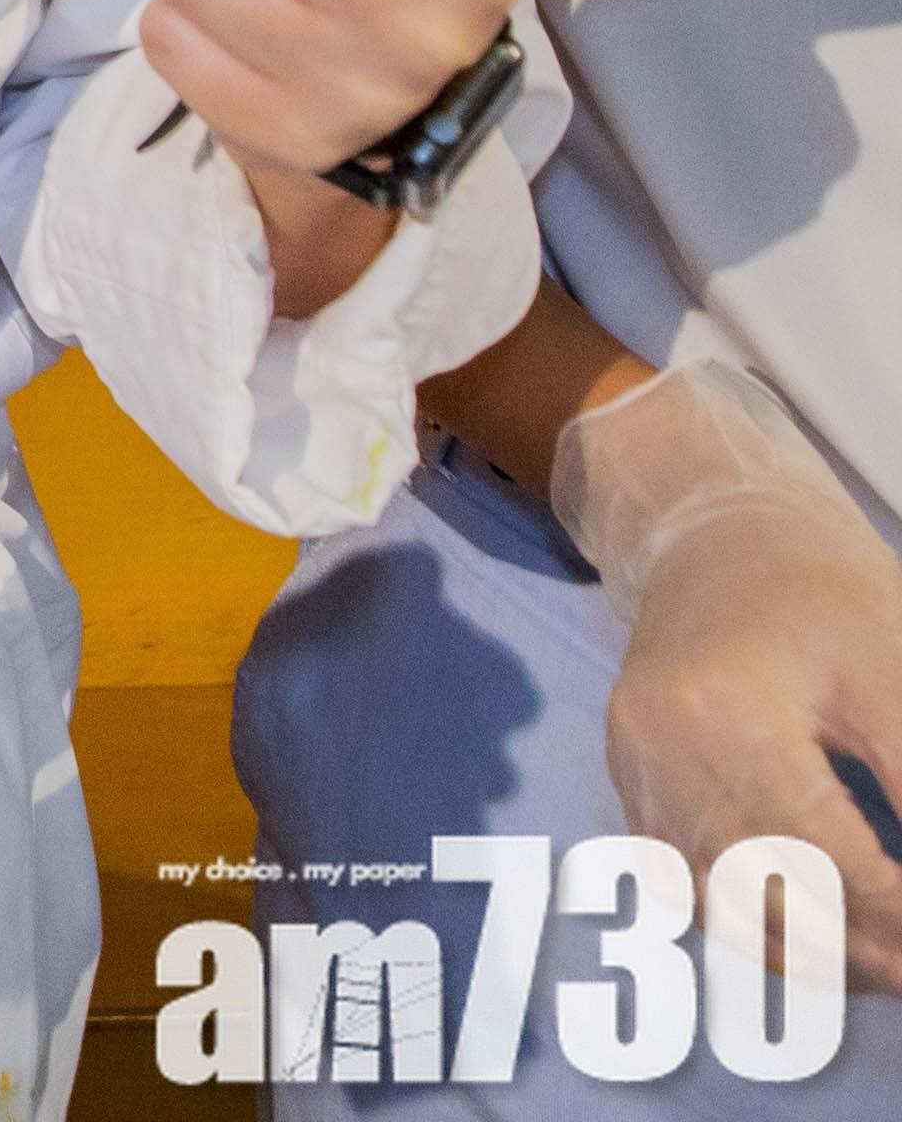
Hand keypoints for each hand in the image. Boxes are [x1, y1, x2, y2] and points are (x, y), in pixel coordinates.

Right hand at [559, 357, 901, 994]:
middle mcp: (661, 752)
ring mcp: (634, 770)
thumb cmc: (823, 593)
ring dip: (806, 950)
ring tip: (882, 965)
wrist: (718, 538)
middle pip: (764, 891)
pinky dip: (751, 922)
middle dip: (858, 948)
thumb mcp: (894, 676)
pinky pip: (687, 879)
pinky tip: (811, 934)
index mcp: (725, 715)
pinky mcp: (629, 780)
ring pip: (719, 901)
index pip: (823, 856)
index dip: (895, 913)